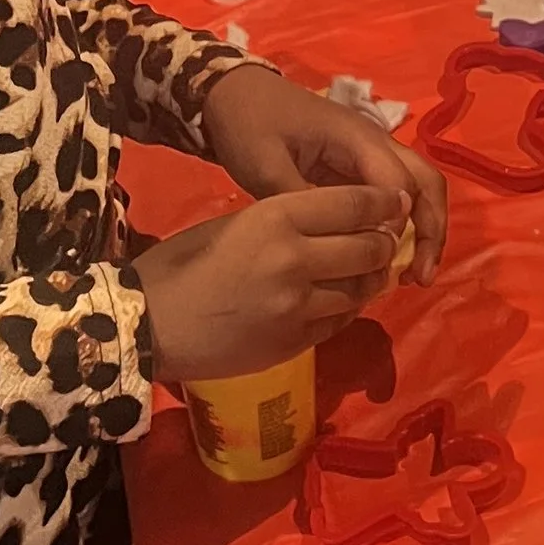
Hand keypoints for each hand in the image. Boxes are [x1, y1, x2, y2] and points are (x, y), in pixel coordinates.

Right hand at [134, 190, 404, 384]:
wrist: (147, 328)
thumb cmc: (177, 267)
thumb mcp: (230, 224)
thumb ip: (280, 220)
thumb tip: (325, 223)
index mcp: (276, 218)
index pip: (354, 205)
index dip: (384, 203)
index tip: (396, 202)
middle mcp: (297, 259)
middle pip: (370, 248)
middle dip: (384, 243)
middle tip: (386, 238)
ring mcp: (300, 306)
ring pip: (361, 289)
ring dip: (371, 279)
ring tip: (370, 271)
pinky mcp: (296, 342)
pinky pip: (340, 320)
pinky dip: (347, 308)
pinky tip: (340, 300)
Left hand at [200, 63, 445, 283]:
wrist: (234, 96)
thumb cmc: (250, 125)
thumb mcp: (265, 165)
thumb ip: (303, 200)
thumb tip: (339, 240)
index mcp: (357, 138)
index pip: (398, 184)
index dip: (395, 224)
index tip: (375, 258)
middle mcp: (376, 144)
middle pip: (426, 183)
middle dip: (432, 230)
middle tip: (420, 277)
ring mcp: (370, 155)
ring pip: (418, 189)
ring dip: (425, 230)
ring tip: (414, 276)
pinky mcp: (359, 168)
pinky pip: (394, 197)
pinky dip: (403, 227)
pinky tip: (389, 259)